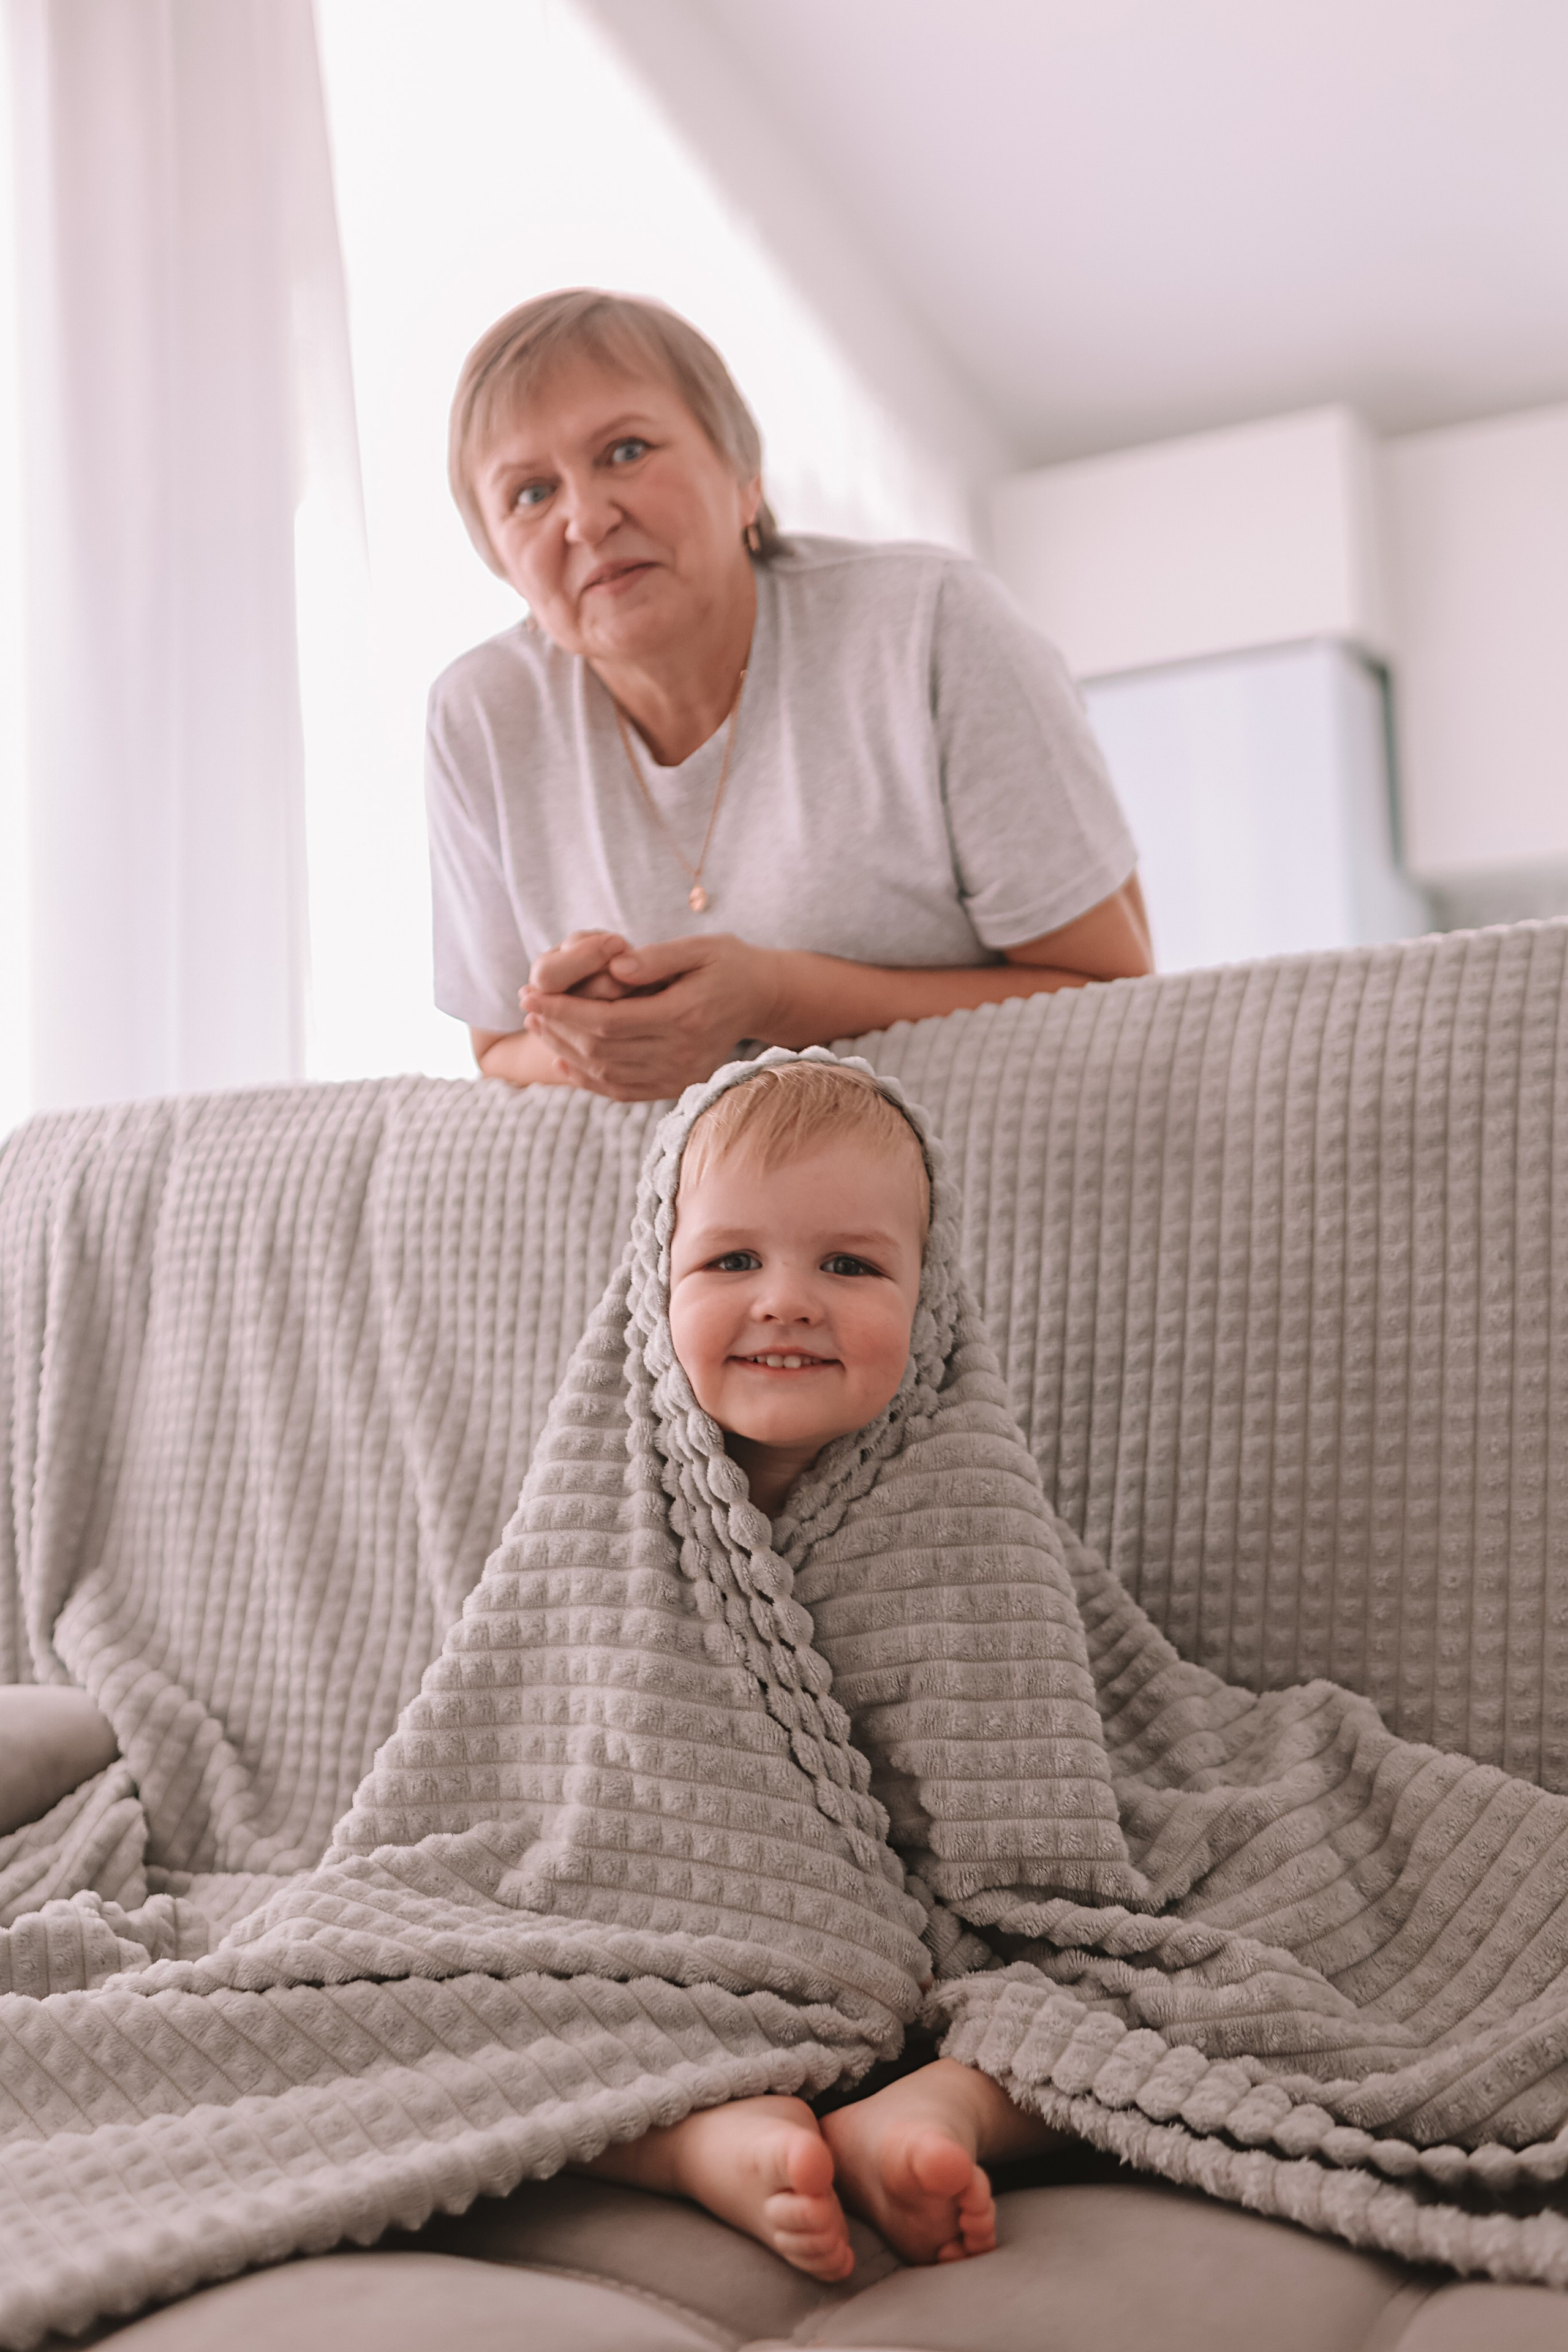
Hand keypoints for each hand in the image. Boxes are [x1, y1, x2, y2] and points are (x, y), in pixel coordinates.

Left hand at [521, 933, 780, 1101]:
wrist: (761, 998)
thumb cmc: (727, 964)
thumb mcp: (699, 947)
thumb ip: (657, 958)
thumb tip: (614, 967)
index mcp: (686, 1016)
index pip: (609, 1022)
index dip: (564, 1010)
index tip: (530, 994)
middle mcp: (683, 1053)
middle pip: (603, 1051)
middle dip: (558, 1029)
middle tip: (526, 1007)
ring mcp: (680, 1075)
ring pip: (608, 1074)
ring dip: (567, 1052)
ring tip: (538, 1027)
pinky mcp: (677, 1085)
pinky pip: (624, 1090)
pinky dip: (590, 1080)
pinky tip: (564, 1061)